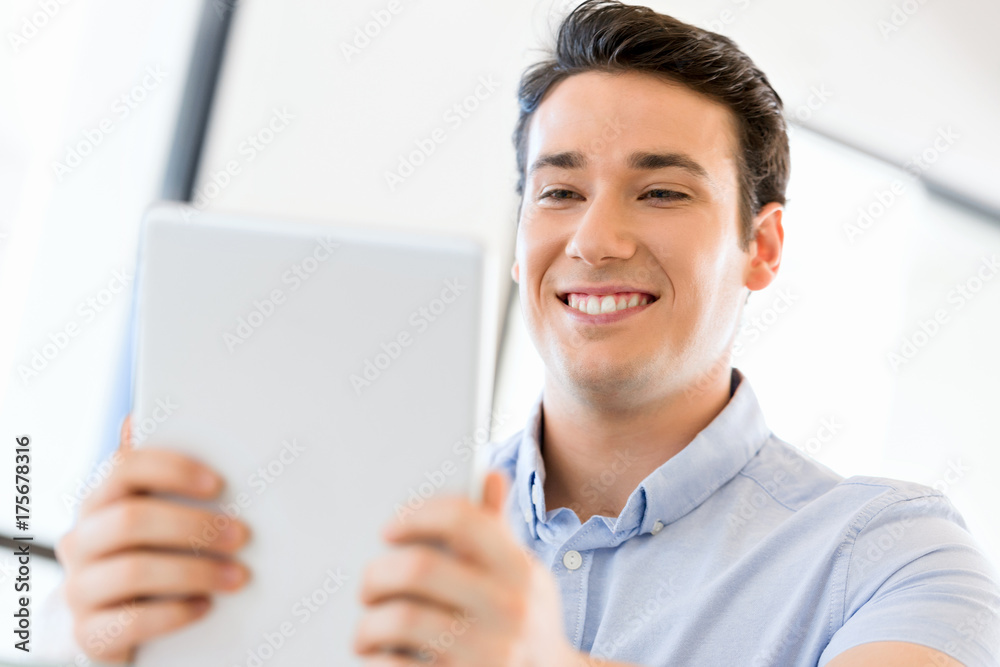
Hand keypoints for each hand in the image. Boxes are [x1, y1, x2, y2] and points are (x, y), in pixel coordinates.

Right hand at [55, 416, 251, 662]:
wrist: (115, 624)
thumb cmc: (148, 555)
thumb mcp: (157, 516)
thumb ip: (161, 479)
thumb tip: (138, 419)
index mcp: (100, 502)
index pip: (124, 468)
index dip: (172, 470)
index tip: (218, 484)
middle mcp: (81, 540)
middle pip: (131, 519)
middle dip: (194, 526)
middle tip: (242, 536)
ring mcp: (80, 588)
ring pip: (133, 570)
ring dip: (195, 571)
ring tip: (237, 576)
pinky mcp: (89, 633)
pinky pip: (130, 621)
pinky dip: (175, 612)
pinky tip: (205, 606)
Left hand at [353, 470, 584, 665]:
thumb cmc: (525, 625)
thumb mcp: (523, 576)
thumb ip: (498, 531)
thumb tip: (490, 477)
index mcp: (520, 570)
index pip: (462, 519)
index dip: (416, 516)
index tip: (390, 529)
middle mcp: (509, 609)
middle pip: (419, 567)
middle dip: (378, 574)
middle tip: (369, 585)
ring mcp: (489, 653)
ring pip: (400, 619)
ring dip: (368, 624)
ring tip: (367, 629)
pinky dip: (377, 661)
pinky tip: (380, 657)